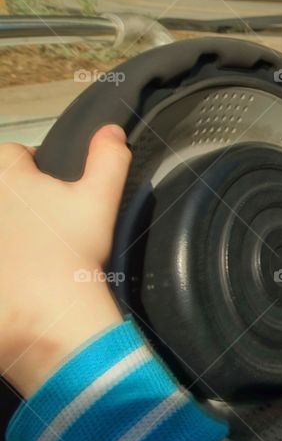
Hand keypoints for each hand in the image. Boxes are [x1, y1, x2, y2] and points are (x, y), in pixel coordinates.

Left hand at [0, 124, 131, 397]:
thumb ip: (109, 159)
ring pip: (2, 221)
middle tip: (44, 219)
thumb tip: (112, 130)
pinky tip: (19, 271)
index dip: (34, 165)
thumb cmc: (72, 247)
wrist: (45, 310)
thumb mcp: (101, 199)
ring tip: (30, 247)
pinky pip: (2, 254)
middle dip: (18, 197)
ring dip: (11, 227)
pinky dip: (9, 257)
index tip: (53, 188)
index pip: (12, 153)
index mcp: (7, 176)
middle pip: (3, 189)